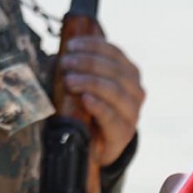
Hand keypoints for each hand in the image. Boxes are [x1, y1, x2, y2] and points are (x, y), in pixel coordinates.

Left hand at [59, 35, 144, 165]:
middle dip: (89, 63)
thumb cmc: (88, 108)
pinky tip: (85, 99)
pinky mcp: (124, 133)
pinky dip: (99, 106)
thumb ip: (76, 69)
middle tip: (66, 62)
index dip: (94, 46)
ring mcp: (132, 113)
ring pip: (116, 92)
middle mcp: (135, 91)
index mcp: (128, 73)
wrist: (96, 147)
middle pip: (116, 71)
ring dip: (91, 82)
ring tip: (69, 80)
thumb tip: (57, 55)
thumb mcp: (85, 85)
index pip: (115, 53)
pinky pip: (113, 117)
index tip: (72, 45)